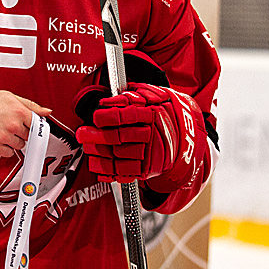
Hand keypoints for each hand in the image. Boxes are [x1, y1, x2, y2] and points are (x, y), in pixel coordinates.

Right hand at [0, 87, 51, 157]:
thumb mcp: (11, 97)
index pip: (36, 125)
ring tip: (3, 130)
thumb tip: (47, 112)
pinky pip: (8, 153)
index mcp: (19, 111)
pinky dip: (5, 149)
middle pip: (28, 136)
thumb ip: (31, 106)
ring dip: (14, 141)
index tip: (30, 127)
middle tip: (10, 125)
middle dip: (21, 132)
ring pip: (19, 146)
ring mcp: (4, 136)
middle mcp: (13, 124)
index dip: (32, 126)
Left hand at [76, 83, 205, 187]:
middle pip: (119, 137)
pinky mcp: (149, 169)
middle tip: (82, 133)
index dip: (108, 116)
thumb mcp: (152, 96)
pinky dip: (109, 171)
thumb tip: (107, 102)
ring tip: (87, 148)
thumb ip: (130, 97)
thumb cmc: (163, 111)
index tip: (95, 116)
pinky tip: (97, 165)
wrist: (186, 134)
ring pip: (119, 156)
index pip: (127, 115)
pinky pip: (125, 173)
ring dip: (99, 154)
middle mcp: (153, 135)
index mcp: (154, 113)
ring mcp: (152, 154)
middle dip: (97, 136)